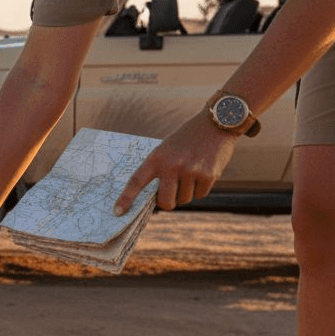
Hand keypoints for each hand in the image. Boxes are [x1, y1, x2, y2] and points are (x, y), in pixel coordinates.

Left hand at [114, 112, 238, 213]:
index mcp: (157, 158)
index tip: (117, 212)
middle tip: (171, 196)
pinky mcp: (208, 175)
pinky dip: (201, 188)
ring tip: (191, 173)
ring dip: (187, 192)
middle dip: (168, 203)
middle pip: (165, 201)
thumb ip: (160, 169)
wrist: (217, 123)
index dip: (126, 199)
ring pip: (184, 199)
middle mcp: (172, 166)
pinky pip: (200, 195)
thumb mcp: (167, 148)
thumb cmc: (187, 138)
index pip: (136, 182)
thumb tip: (157, 197)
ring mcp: (190, 171)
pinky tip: (204, 171)